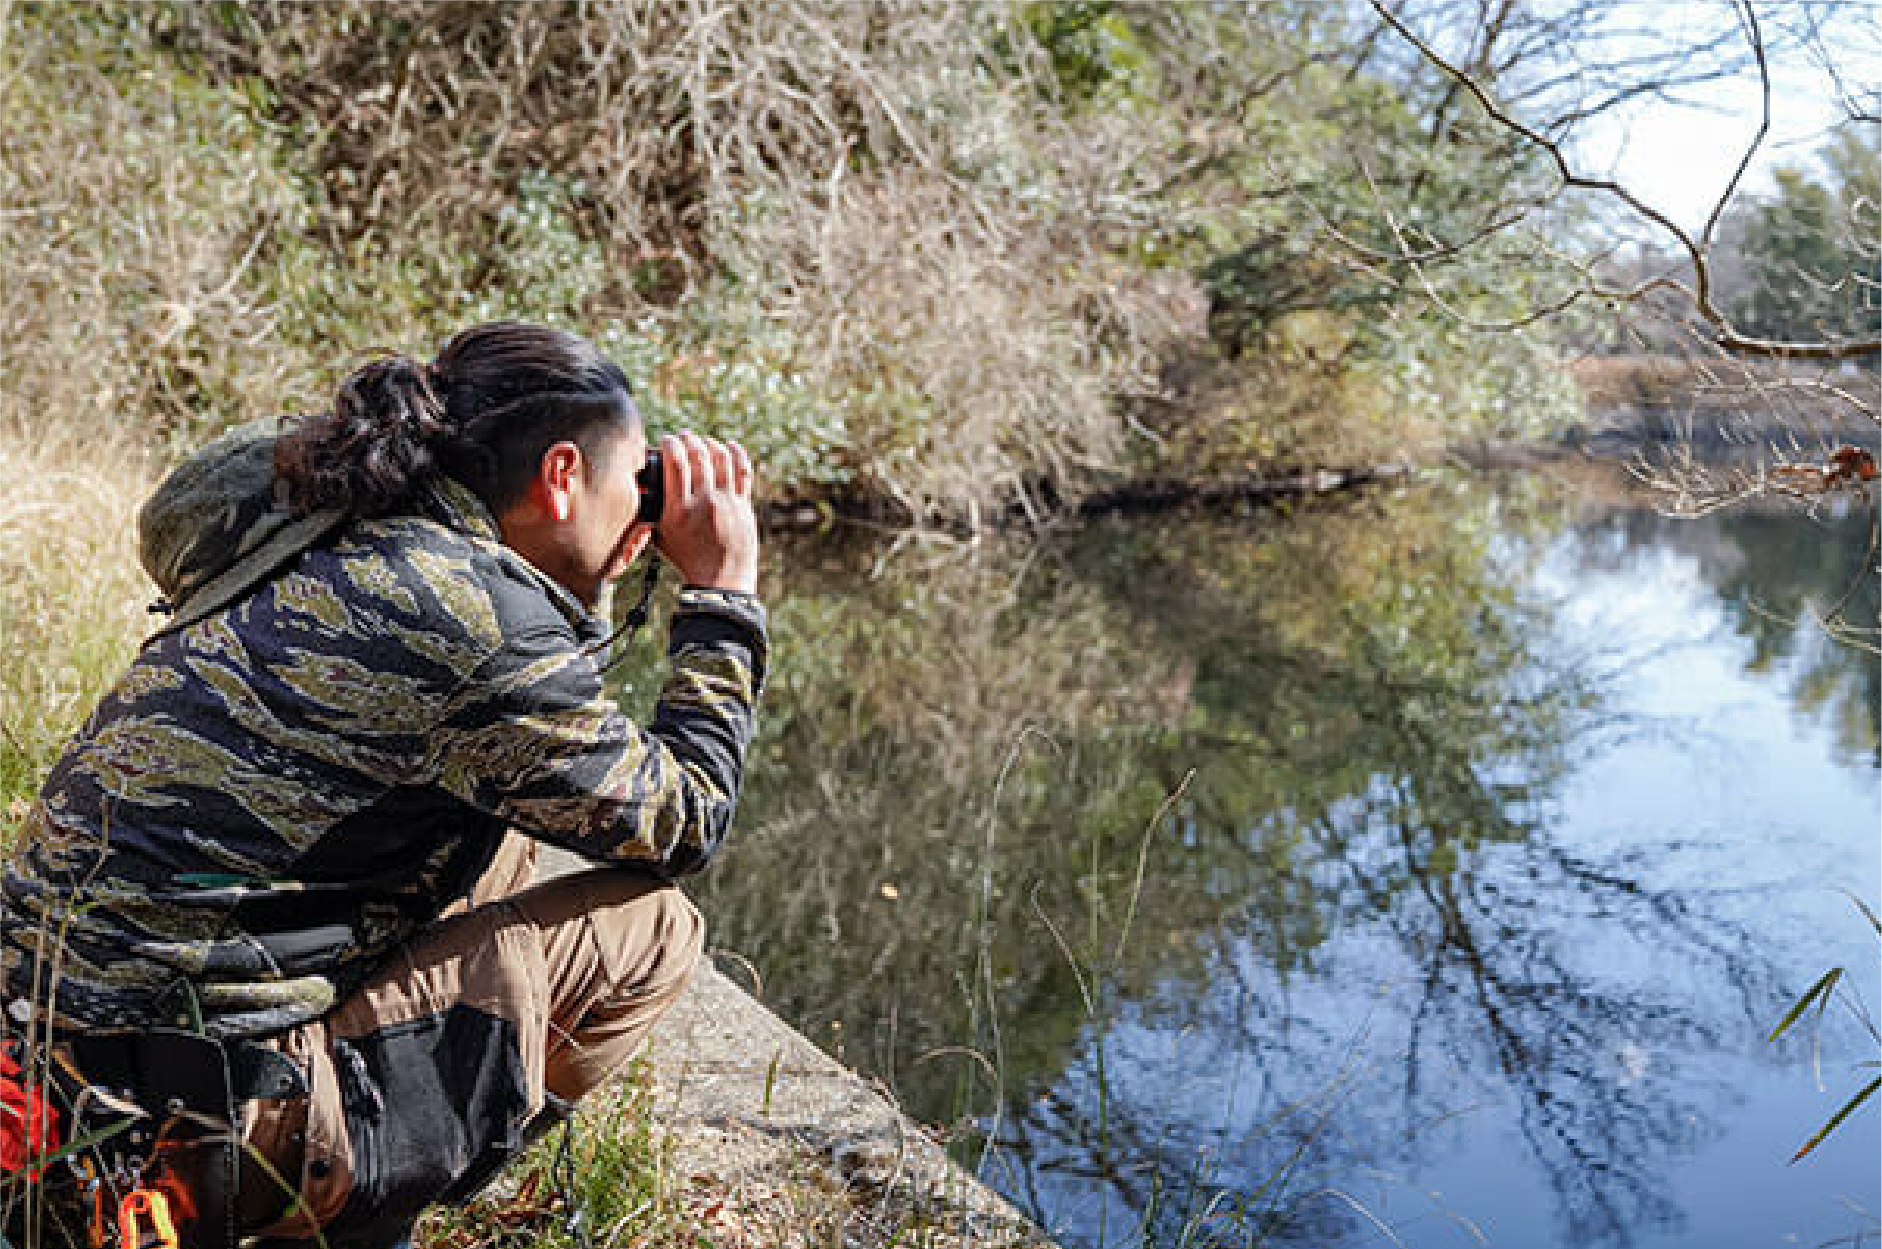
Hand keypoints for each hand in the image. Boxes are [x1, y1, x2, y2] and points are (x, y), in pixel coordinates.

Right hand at [652, 432, 758, 595]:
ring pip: (721, 459)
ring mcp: (727, 502)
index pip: (675, 463)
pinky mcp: (744, 505)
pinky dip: (737, 453)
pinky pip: (743, 471)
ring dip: (710, 443)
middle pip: (698, 456)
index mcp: (679, 510)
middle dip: (689, 439)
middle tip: (683, 436)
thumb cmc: (687, 558)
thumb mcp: (661, 536)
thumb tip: (643, 488)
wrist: (721, 579)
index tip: (666, 439)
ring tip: (702, 441)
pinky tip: (730, 445)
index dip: (671, 443)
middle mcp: (704, 502)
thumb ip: (653, 511)